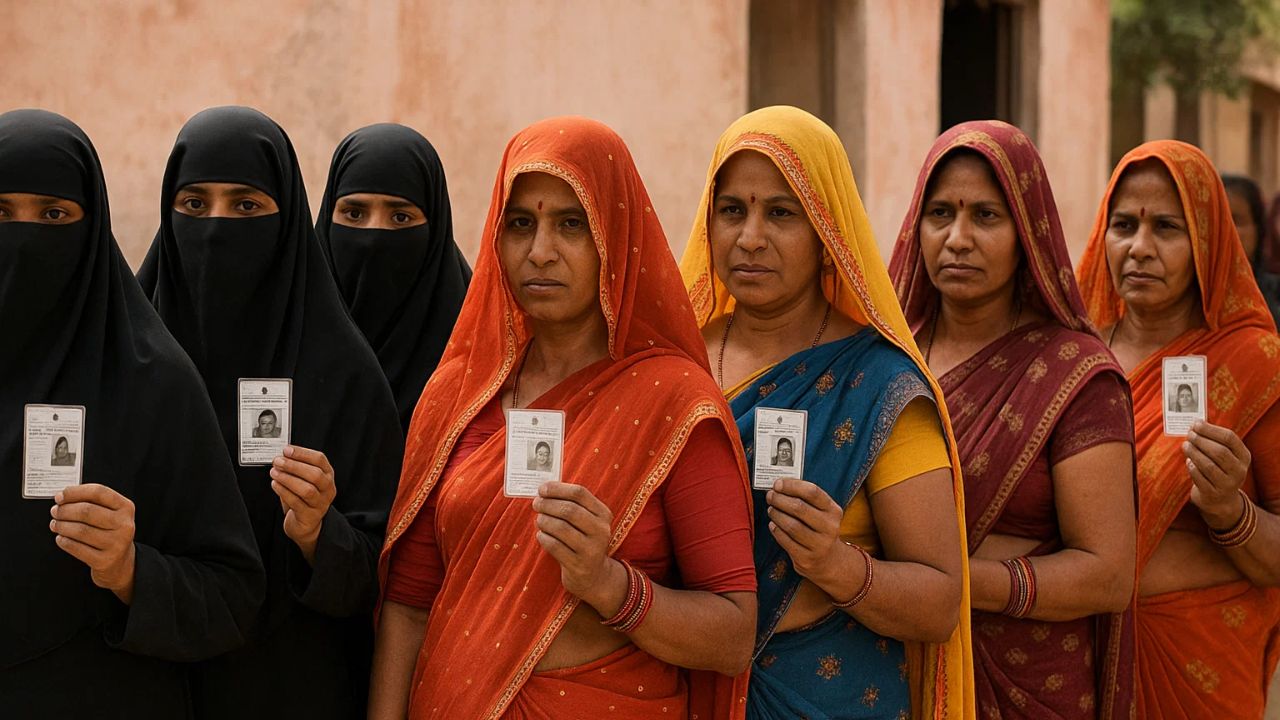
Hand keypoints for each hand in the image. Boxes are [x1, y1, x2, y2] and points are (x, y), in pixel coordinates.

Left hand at [50, 484, 136, 603]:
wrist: (120, 562)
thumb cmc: (109, 532)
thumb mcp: (111, 513)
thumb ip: (92, 502)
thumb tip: (63, 497)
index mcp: (126, 508)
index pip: (98, 492)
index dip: (75, 492)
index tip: (60, 496)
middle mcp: (124, 525)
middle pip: (87, 511)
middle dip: (65, 510)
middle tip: (55, 511)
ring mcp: (115, 543)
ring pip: (80, 530)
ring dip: (61, 526)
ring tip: (56, 524)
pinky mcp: (104, 560)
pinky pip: (76, 548)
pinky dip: (64, 542)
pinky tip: (61, 538)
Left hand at [271, 445, 336, 562]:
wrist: (306, 524)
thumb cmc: (303, 498)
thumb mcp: (304, 480)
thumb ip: (296, 468)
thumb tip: (281, 456)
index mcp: (328, 475)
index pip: (319, 460)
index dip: (302, 453)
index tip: (286, 450)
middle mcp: (328, 489)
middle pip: (315, 475)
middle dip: (294, 466)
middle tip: (278, 461)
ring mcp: (320, 503)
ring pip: (307, 490)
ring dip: (288, 479)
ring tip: (274, 473)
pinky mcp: (310, 516)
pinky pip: (296, 503)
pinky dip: (284, 492)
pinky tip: (275, 485)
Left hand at [532, 482, 626, 614]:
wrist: (594, 576)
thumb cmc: (583, 540)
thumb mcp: (586, 521)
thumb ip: (570, 504)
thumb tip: (544, 490)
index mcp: (603, 514)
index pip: (579, 493)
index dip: (557, 489)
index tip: (542, 489)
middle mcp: (601, 531)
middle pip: (569, 510)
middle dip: (548, 504)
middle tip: (536, 504)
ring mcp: (591, 549)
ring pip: (560, 528)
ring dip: (544, 521)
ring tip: (539, 520)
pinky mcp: (578, 565)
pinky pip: (555, 546)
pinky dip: (544, 538)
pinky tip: (541, 535)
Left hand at [766, 477, 844, 581]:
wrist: (828, 560)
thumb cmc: (818, 528)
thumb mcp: (820, 512)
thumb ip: (804, 498)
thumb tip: (780, 484)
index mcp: (834, 511)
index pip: (812, 492)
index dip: (792, 486)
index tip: (778, 483)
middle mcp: (830, 527)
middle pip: (799, 508)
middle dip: (780, 499)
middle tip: (770, 496)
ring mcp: (819, 545)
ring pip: (791, 525)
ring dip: (776, 514)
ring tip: (771, 510)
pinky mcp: (807, 558)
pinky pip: (786, 541)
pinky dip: (776, 530)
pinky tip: (773, 524)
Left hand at [1185, 421, 1251, 528]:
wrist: (1221, 499)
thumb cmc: (1219, 469)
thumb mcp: (1225, 455)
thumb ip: (1214, 440)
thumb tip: (1195, 423)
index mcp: (1244, 456)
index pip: (1230, 438)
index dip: (1211, 429)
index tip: (1196, 423)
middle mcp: (1239, 470)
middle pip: (1219, 452)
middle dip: (1201, 441)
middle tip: (1189, 434)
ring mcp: (1228, 484)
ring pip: (1208, 465)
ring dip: (1194, 453)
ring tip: (1185, 445)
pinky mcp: (1213, 494)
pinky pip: (1199, 478)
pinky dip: (1192, 468)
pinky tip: (1188, 461)